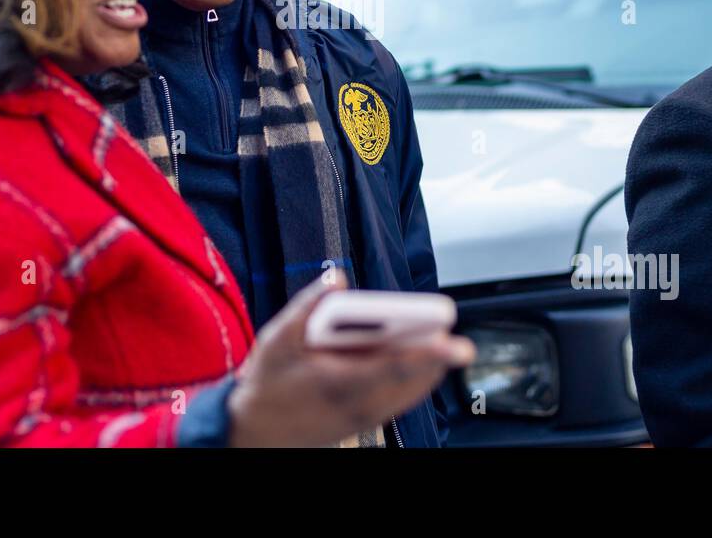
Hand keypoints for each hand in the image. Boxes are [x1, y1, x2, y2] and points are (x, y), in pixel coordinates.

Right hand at [227, 272, 475, 446]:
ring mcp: (364, 419)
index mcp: (339, 383)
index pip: (395, 368)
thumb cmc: (268, 383)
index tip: (456, 344)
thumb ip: (307, 305)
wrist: (255, 433)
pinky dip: (413, 379)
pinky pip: (401, 401)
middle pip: (413, 382)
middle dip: (435, 355)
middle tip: (445, 324)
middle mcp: (358, 406)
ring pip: (411, 394)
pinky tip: (414, 356)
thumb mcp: (277, 338)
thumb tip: (339, 279)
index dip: (429, 355)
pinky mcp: (365, 423)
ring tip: (435, 335)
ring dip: (427, 367)